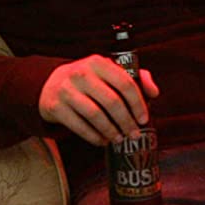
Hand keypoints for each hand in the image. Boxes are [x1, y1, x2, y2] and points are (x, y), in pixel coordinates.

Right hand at [38, 55, 158, 145]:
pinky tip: (103, 141)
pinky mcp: (54, 107)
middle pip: (112, 101)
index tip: (144, 119)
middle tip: (134, 134)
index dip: (137, 103)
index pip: (125, 83)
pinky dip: (93, 136)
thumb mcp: (109, 71)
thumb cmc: (90, 79)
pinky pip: (78, 126)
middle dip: (126, 121)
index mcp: (98, 63)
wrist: (50, 83)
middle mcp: (81, 74)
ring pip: (95, 116)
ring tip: (119, 139)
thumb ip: (135, 78)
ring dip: (111, 131)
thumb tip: (154, 93)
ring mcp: (66, 90)